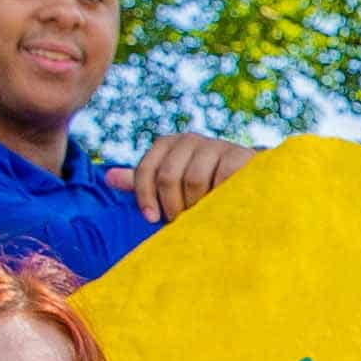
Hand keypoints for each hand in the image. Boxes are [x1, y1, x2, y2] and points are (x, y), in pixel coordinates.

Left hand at [112, 132, 260, 221]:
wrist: (252, 186)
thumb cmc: (205, 189)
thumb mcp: (172, 185)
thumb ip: (144, 182)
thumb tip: (108, 178)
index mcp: (170, 144)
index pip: (147, 168)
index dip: (144, 195)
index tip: (151, 219)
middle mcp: (191, 139)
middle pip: (168, 175)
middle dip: (172, 205)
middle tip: (181, 222)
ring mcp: (217, 145)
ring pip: (194, 180)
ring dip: (196, 206)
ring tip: (202, 217)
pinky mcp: (241, 156)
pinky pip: (221, 180)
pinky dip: (219, 199)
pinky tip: (223, 208)